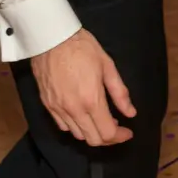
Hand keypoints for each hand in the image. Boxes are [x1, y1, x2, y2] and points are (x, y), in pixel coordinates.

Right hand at [31, 29, 135, 146]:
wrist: (51, 37)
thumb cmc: (82, 47)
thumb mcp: (107, 65)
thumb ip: (120, 93)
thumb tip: (130, 113)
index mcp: (91, 100)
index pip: (107, 133)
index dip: (120, 136)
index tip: (128, 131)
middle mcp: (74, 110)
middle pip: (93, 139)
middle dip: (108, 138)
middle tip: (116, 127)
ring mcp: (58, 109)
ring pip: (77, 135)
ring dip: (92, 132)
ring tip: (100, 119)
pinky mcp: (47, 105)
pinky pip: (63, 126)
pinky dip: (75, 127)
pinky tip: (82, 115)